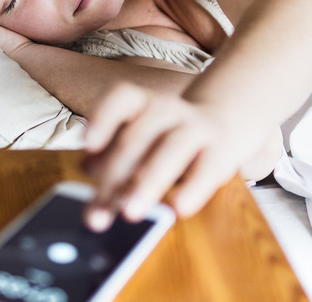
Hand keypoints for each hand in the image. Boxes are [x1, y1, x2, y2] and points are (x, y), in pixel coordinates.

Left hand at [82, 82, 280, 231]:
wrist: (225, 120)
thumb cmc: (167, 134)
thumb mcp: (140, 137)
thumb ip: (112, 151)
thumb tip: (87, 166)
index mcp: (143, 102)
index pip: (122, 97)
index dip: (104, 118)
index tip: (88, 144)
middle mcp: (168, 109)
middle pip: (138, 136)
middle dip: (115, 176)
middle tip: (98, 212)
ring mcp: (197, 127)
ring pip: (172, 149)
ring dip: (148, 181)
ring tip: (132, 213)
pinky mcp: (222, 151)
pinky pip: (207, 169)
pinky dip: (193, 189)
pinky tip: (178, 208)